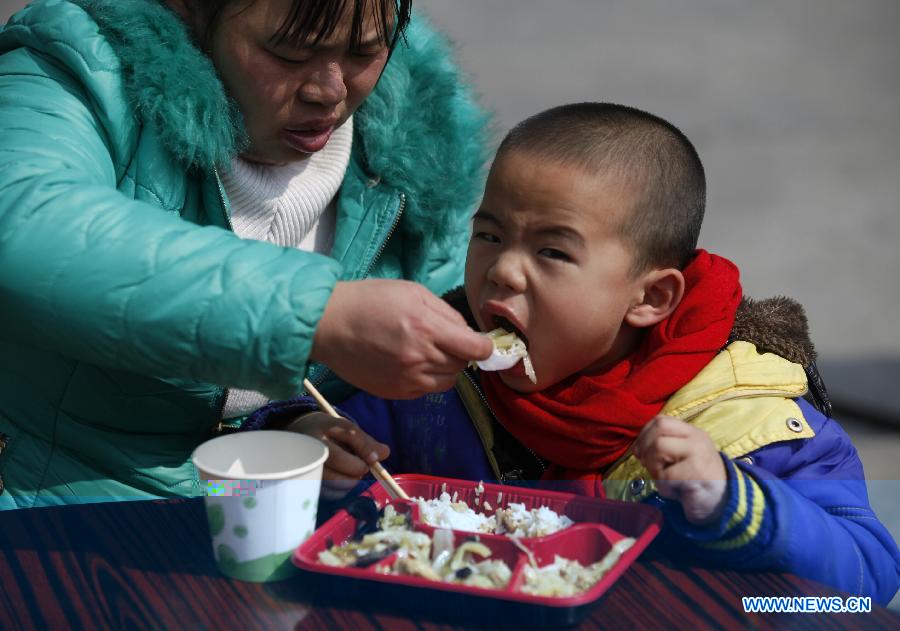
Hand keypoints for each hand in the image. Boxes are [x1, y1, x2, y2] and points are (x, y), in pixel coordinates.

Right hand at [285, 412, 389, 499]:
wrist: (297, 434)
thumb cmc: (326, 431)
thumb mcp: (344, 428)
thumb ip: (364, 441)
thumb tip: (385, 453)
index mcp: (324, 428)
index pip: (349, 436)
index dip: (365, 449)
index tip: (374, 459)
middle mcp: (313, 447)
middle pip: (341, 463)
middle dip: (358, 469)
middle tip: (361, 467)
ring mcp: (307, 466)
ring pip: (336, 481)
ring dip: (351, 480)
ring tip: (350, 472)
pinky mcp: (306, 482)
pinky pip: (329, 493)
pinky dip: (342, 490)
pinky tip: (342, 482)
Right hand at [311, 280, 492, 398]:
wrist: (329, 324)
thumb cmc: (369, 301)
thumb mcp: (413, 292)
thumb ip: (446, 313)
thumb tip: (467, 333)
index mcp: (426, 328)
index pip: (475, 348)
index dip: (485, 346)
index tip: (483, 343)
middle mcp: (419, 357)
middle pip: (462, 365)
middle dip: (461, 353)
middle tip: (446, 341)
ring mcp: (406, 379)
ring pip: (447, 381)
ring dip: (446, 368)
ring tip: (428, 352)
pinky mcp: (394, 392)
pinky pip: (426, 391)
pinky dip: (427, 379)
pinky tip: (411, 362)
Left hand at [632, 415, 727, 524]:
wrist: (723, 506)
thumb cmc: (696, 483)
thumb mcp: (680, 459)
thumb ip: (662, 447)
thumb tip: (637, 448)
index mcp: (692, 433)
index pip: (661, 420)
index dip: (644, 434)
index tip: (640, 452)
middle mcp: (697, 439)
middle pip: (659, 428)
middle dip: (646, 447)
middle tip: (648, 465)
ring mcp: (700, 454)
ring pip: (659, 447)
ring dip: (654, 468)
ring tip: (665, 480)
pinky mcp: (698, 474)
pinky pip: (666, 475)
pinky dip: (664, 487)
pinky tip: (676, 493)